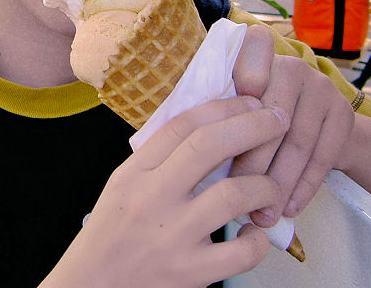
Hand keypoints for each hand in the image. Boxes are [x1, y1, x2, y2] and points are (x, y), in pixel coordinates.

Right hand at [41, 97, 288, 287]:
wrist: (92, 287)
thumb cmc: (113, 232)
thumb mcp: (125, 184)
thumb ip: (159, 157)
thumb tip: (209, 122)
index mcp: (135, 173)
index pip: (183, 125)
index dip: (223, 106)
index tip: (250, 101)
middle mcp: (152, 199)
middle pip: (209, 147)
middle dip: (253, 126)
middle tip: (278, 119)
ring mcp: (173, 237)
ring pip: (233, 195)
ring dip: (265, 186)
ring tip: (271, 187)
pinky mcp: (191, 273)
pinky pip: (242, 251)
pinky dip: (258, 240)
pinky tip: (255, 234)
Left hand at [229, 25, 354, 226]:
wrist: (322, 130)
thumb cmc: (257, 127)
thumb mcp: (238, 111)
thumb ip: (217, 116)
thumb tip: (178, 148)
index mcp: (259, 56)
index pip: (254, 47)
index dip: (249, 68)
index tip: (241, 97)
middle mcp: (292, 65)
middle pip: (271, 114)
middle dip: (253, 160)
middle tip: (236, 199)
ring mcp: (322, 88)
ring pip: (297, 140)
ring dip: (278, 183)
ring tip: (261, 214)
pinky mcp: (344, 115)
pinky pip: (323, 157)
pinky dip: (303, 187)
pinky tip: (288, 208)